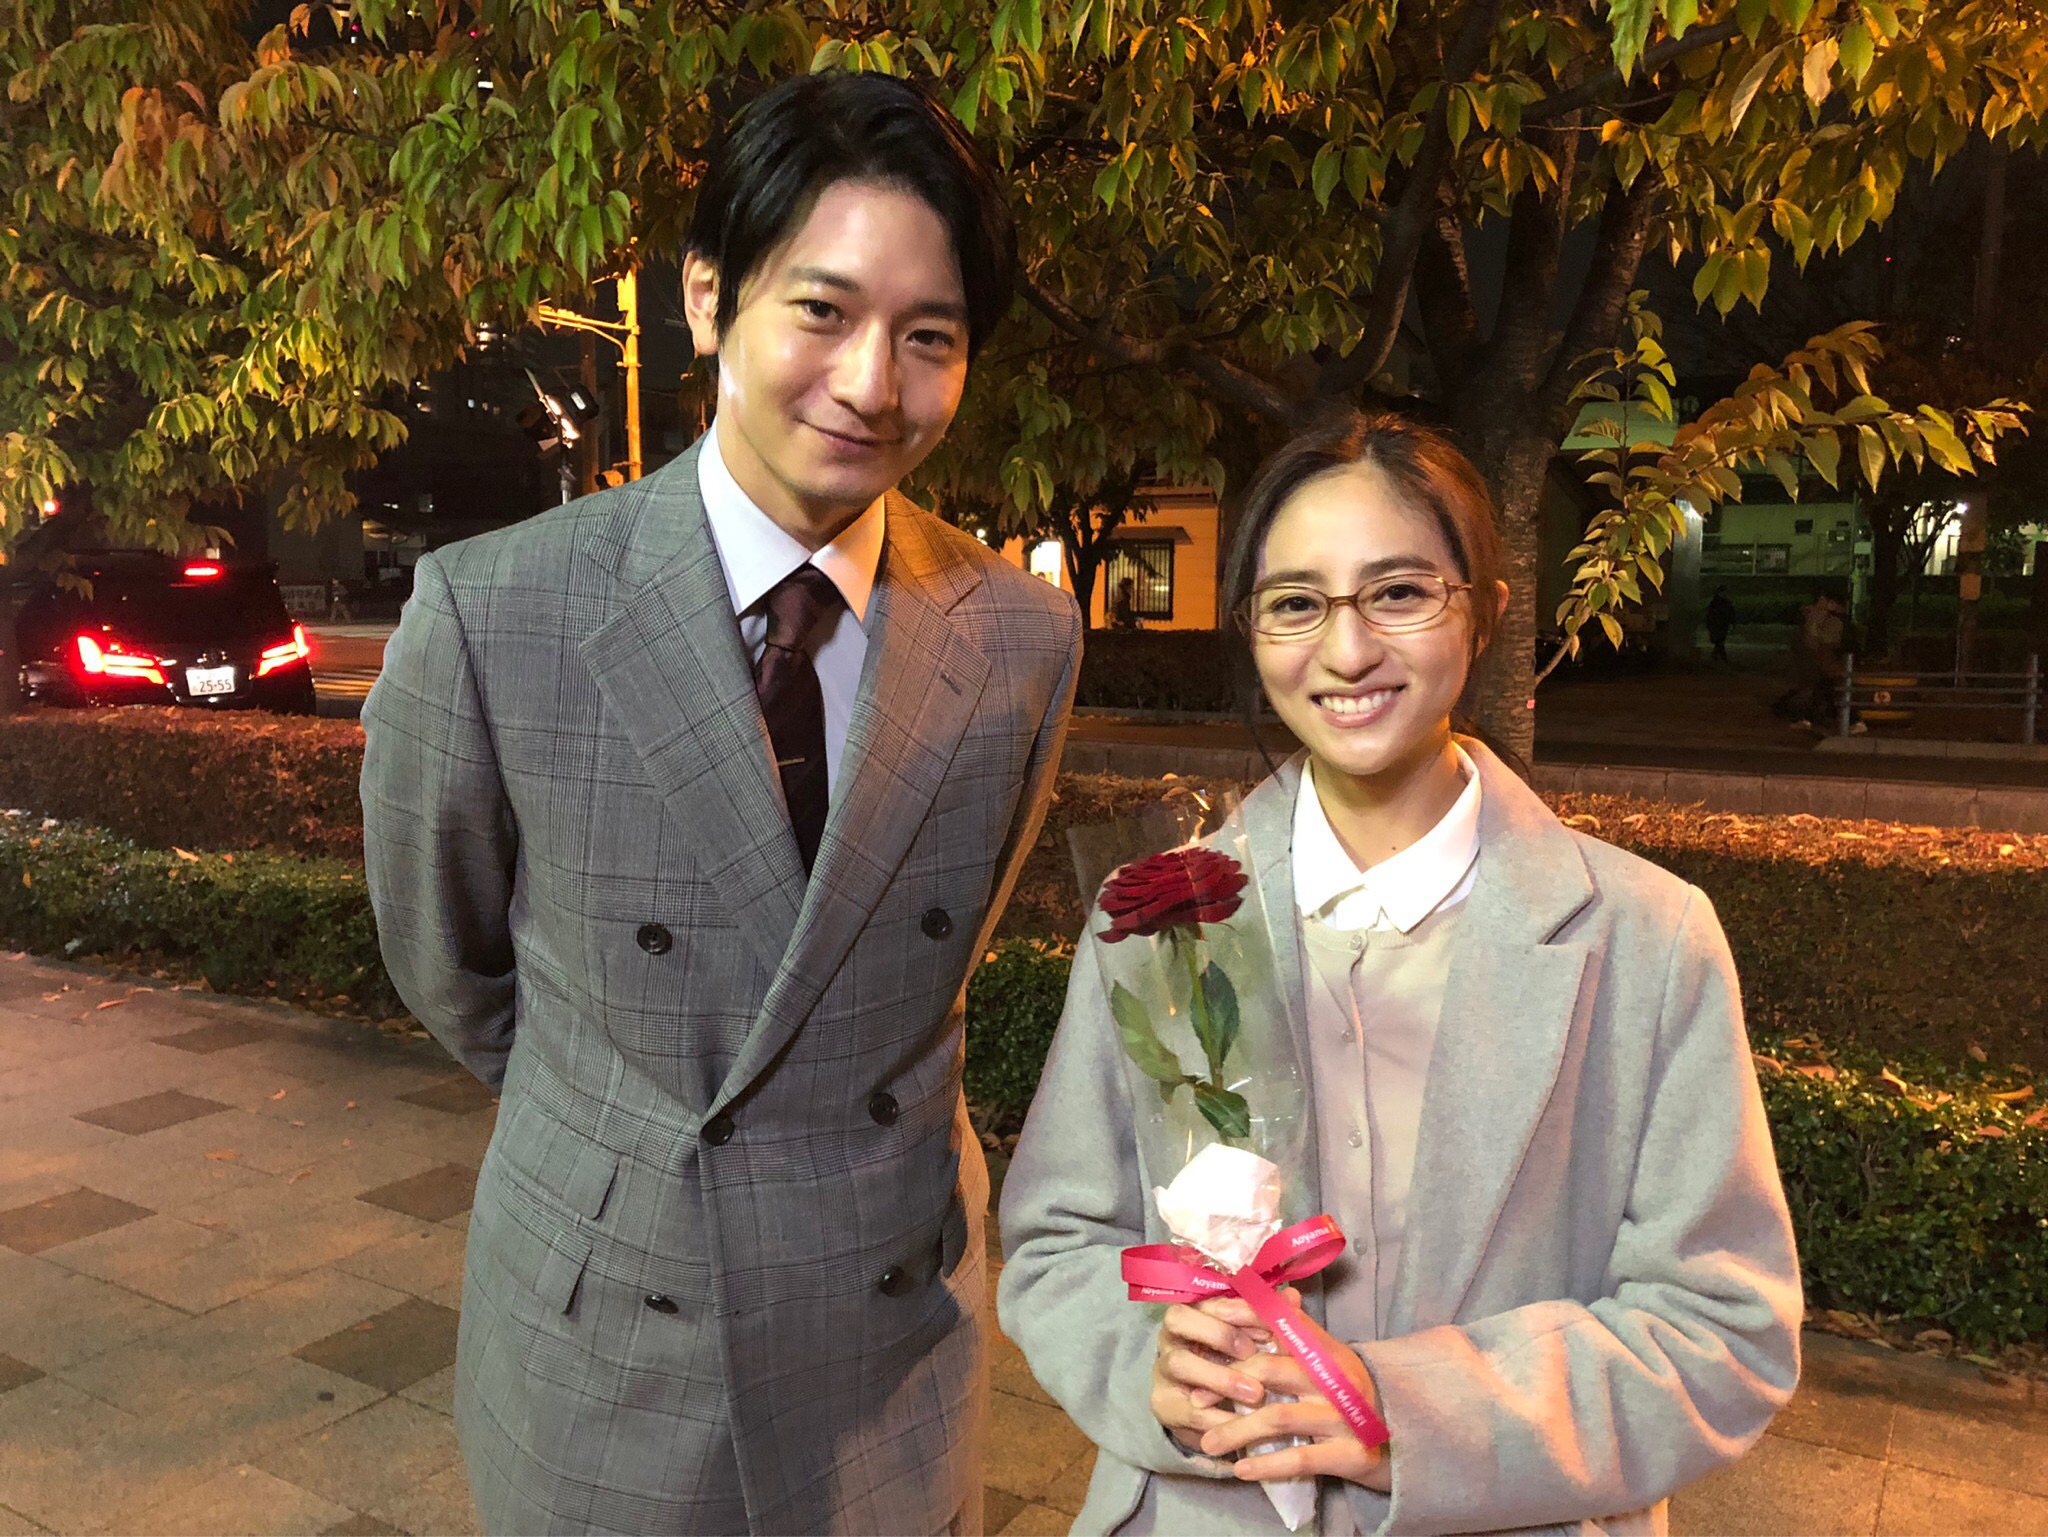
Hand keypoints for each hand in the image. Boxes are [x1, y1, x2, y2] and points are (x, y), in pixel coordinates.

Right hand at [1150, 1296, 1267, 1451]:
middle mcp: (1171, 1335)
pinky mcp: (1164, 1405)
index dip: (1236, 1309)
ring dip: (1220, 1377)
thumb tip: (1293, 1297)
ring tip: (1255, 1393)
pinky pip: (1188, 1410)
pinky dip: (1220, 1417)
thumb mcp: (1249, 1342)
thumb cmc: (1230, 1366)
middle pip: (1178, 1318)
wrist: (1201, 1412)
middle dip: (1219, 1333)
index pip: (1206, 1298)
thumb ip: (1268, 1321)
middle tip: (1252, 1353)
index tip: (1267, 1327)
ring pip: (1180, 1363)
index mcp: (1192, 1312)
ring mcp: (1163, 1369)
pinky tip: (1246, 1424)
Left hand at [1195, 1289, 1391, 1492]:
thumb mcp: (1328, 1361)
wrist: (1406, 1443)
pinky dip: (1266, 1464)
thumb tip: (1267, 1293)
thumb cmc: (1352, 1397)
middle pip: (1270, 1370)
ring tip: (1206, 1444)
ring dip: (1236, 1431)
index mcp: (1327, 1350)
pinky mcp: (1350, 1454)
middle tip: (1196, 1400)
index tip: (1207, 1320)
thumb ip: (1296, 1334)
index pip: (1281, 1321)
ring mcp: (1344, 1417)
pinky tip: (1240, 1470)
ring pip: (1278, 1417)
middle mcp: (1335, 1379)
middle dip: (1226, 1385)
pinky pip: (1300, 1458)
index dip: (1243, 1316)